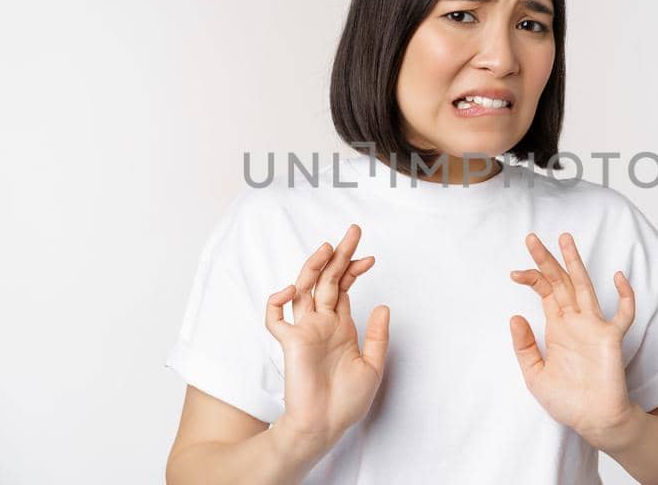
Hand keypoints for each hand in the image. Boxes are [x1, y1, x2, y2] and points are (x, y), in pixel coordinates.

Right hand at [263, 224, 389, 449]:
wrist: (326, 426)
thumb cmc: (347, 402)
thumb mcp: (373, 366)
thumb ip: (377, 335)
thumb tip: (382, 305)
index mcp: (340, 328)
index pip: (344, 289)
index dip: (354, 270)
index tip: (370, 257)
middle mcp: (321, 324)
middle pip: (327, 281)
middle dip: (339, 256)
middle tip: (352, 232)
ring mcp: (304, 331)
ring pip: (303, 289)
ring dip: (313, 267)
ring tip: (328, 247)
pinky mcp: (290, 343)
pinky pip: (275, 318)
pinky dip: (277, 301)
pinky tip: (291, 289)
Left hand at [508, 232, 643, 451]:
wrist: (592, 421)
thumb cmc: (567, 401)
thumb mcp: (534, 375)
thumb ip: (525, 347)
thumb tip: (514, 317)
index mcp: (557, 328)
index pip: (544, 292)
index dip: (531, 278)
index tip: (513, 273)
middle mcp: (575, 322)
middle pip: (560, 282)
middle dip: (547, 260)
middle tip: (531, 237)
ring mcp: (594, 327)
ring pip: (584, 287)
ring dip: (575, 263)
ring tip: (565, 239)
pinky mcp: (611, 339)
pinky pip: (623, 313)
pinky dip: (625, 295)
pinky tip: (618, 278)